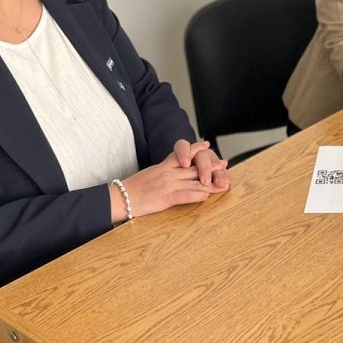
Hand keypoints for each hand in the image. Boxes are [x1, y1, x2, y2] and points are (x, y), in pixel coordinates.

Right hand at [112, 140, 228, 221]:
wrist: (120, 197)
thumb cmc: (132, 189)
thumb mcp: (149, 175)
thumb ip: (162, 172)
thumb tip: (171, 172)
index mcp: (162, 167)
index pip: (182, 155)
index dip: (196, 150)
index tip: (207, 145)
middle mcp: (167, 173)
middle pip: (193, 168)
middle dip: (210, 166)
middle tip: (223, 164)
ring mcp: (168, 185)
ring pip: (193, 182)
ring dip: (210, 182)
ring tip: (223, 182)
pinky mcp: (166, 197)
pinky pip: (185, 195)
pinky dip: (197, 195)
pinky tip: (207, 196)